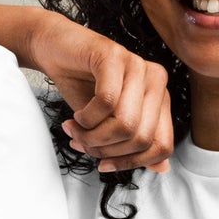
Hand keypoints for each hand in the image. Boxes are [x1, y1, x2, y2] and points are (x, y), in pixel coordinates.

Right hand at [25, 11, 172, 172]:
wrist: (55, 50)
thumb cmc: (83, 86)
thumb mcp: (109, 122)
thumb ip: (135, 143)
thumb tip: (163, 168)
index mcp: (160, 98)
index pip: (162, 145)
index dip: (132, 162)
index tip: (104, 164)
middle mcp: (155, 80)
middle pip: (141, 139)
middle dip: (106, 149)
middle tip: (82, 143)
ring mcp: (137, 65)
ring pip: (125, 124)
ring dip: (93, 136)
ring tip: (76, 130)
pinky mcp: (114, 56)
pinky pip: (106, 102)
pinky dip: (86, 117)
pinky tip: (77, 115)